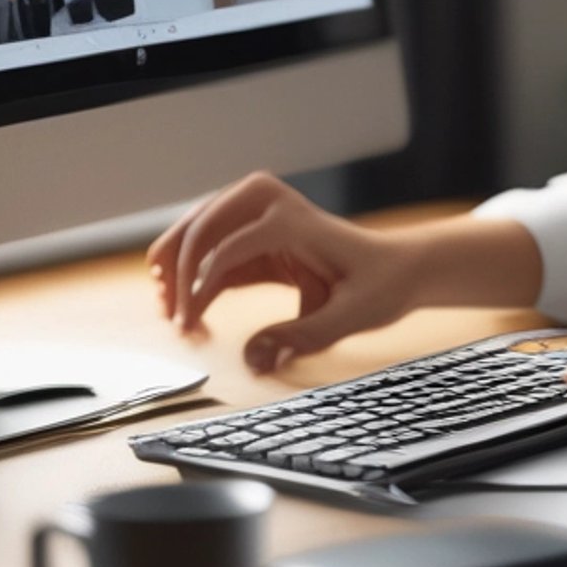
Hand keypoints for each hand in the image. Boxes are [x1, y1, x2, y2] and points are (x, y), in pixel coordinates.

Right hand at [146, 173, 425, 372]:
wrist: (401, 267)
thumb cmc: (381, 285)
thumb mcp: (349, 317)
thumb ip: (302, 338)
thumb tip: (254, 362)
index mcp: (292, 220)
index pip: (228, 246)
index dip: (201, 287)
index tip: (190, 325)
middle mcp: (272, 204)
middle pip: (203, 226)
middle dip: (179, 271)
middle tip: (173, 319)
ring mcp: (262, 213)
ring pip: (199, 226)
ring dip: (175, 262)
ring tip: (165, 306)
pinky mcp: (259, 234)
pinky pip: (213, 244)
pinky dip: (192, 267)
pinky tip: (179, 298)